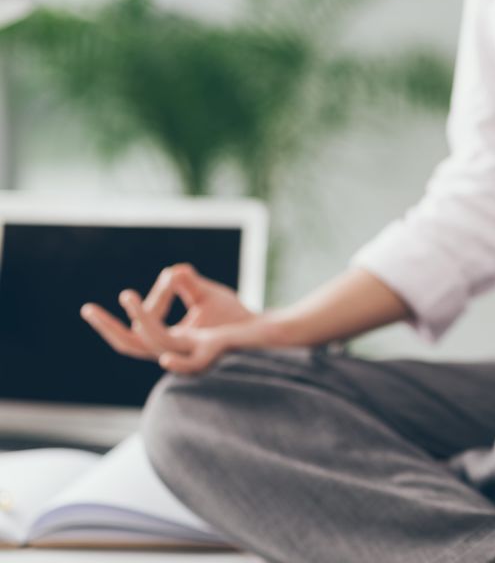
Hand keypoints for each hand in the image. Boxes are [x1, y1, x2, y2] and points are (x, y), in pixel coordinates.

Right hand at [81, 263, 255, 373]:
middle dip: (109, 328)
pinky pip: (189, 361)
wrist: (270, 331)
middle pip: (133, 346)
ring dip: (140, 318)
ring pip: (156, 344)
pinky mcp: (212, 353)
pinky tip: (165, 355)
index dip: (133, 312)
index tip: (132, 292)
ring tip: (127, 295)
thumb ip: (188, 285)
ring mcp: (193, 354)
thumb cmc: (239, 317)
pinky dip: (176, 358)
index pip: (138, 333)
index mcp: (172, 341)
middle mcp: (177, 351)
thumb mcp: (209, 295)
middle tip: (87, 309)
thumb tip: (173, 270)